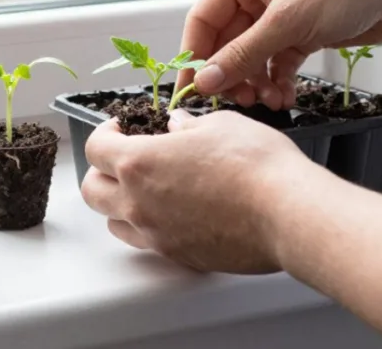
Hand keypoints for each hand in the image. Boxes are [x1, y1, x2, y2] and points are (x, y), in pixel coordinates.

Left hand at [80, 110, 317, 272]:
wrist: (288, 213)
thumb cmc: (255, 163)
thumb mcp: (219, 125)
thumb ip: (188, 125)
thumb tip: (177, 126)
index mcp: (138, 163)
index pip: (95, 149)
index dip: (105, 134)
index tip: (121, 128)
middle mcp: (138, 203)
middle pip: (92, 191)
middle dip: (102, 172)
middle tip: (126, 158)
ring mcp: (156, 234)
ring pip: (114, 223)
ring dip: (120, 204)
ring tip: (147, 188)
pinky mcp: (179, 256)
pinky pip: (148, 242)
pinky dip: (150, 227)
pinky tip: (174, 212)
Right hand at [176, 0, 381, 109]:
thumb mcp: (287, 22)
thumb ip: (243, 55)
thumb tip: (206, 82)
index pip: (203, 19)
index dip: (194, 55)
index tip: (190, 90)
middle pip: (227, 41)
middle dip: (231, 74)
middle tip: (235, 102)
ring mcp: (280, 13)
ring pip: (252, 55)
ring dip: (255, 81)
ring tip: (265, 102)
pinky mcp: (302, 31)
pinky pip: (277, 61)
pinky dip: (277, 80)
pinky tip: (283, 96)